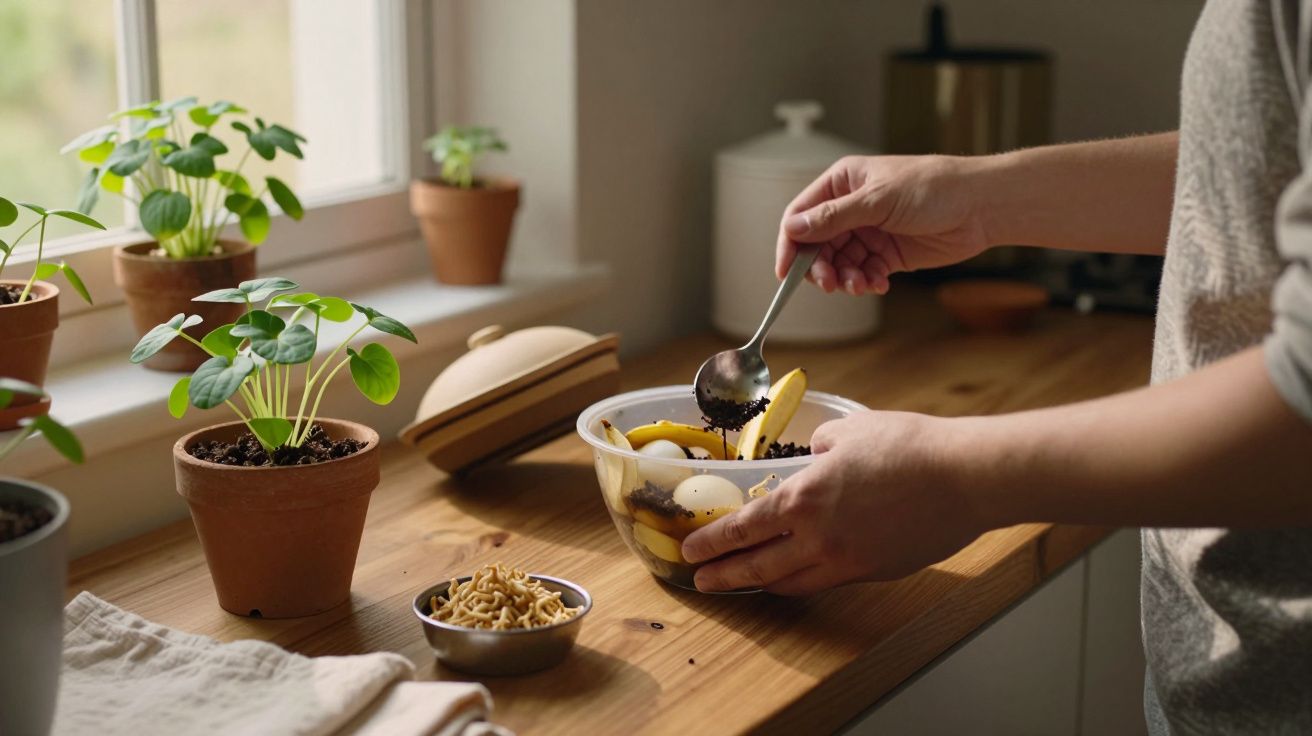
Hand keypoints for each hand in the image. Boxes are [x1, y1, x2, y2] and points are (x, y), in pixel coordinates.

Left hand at [681, 411, 994, 594]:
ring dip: (760, 584)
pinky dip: (801, 581)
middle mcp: (819, 538)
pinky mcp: (875, 571)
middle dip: (724, 575)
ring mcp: (848, 561)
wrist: (965, 477)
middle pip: (757, 566)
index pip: (743, 528)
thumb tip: (814, 456)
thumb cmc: (910, 447)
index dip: (712, 541)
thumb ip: (820, 447)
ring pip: (791, 582)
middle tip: (701, 581)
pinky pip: (826, 581)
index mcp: (804, 499)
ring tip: (742, 583)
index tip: (690, 549)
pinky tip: (796, 575)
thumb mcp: (850, 431)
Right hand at [775, 155, 991, 295]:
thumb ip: (833, 217)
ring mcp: (868, 231)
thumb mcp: (877, 200)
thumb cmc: (934, 187)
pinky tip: (878, 284)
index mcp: (842, 183)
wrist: (980, 206)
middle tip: (832, 283)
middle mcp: (851, 208)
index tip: (785, 272)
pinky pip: (863, 273)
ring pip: (840, 263)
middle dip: (822, 267)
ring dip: (846, 278)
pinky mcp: (887, 254)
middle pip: (817, 245)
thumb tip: (794, 228)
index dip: (791, 244)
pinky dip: (866, 282)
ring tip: (862, 285)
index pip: (801, 215)